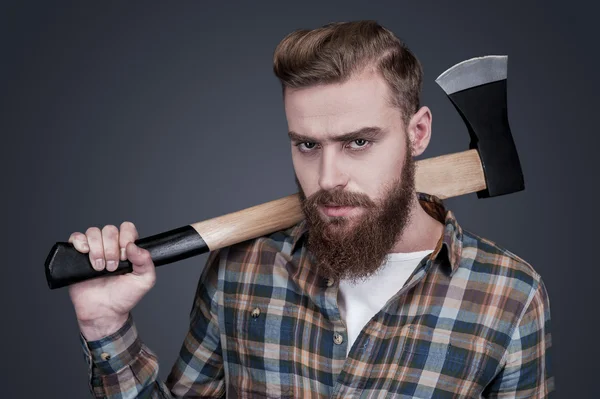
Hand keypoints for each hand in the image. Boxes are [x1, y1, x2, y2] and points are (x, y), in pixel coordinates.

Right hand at [67, 221, 155, 340]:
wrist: (104, 312)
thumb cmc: (124, 296)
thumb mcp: (144, 280)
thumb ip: (146, 262)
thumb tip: (133, 246)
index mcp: (127, 248)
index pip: (127, 228)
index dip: (126, 238)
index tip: (125, 256)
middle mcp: (111, 246)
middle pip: (109, 230)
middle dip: (110, 249)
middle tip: (112, 267)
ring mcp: (94, 250)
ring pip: (93, 232)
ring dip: (97, 249)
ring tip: (100, 268)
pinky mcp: (78, 256)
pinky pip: (76, 237)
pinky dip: (80, 242)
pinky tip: (85, 253)